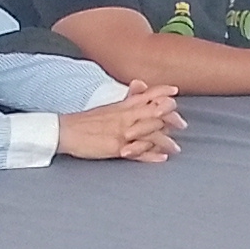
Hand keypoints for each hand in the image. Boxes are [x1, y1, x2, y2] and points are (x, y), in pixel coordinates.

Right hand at [59, 82, 184, 160]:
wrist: (65, 131)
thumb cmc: (85, 122)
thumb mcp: (107, 108)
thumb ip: (125, 102)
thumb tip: (137, 93)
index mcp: (122, 106)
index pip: (145, 94)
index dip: (161, 91)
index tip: (175, 90)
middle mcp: (125, 116)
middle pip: (154, 112)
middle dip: (171, 117)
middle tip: (183, 124)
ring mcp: (122, 132)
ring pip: (150, 132)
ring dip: (165, 140)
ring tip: (176, 149)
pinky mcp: (116, 147)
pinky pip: (138, 152)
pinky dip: (151, 155)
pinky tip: (162, 158)